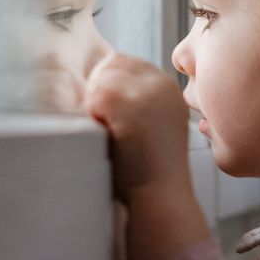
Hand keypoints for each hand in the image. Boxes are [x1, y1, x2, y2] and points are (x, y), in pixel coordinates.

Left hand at [83, 53, 191, 203]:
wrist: (160, 196)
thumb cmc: (151, 171)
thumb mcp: (156, 127)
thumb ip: (140, 103)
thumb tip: (103, 88)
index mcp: (168, 88)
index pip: (126, 63)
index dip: (107, 82)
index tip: (103, 108)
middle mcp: (160, 84)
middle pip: (110, 65)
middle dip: (97, 89)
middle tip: (100, 120)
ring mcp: (146, 92)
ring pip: (99, 79)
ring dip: (93, 104)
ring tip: (106, 130)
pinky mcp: (128, 104)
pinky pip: (93, 97)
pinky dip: (91, 116)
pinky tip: (105, 134)